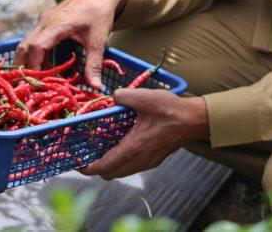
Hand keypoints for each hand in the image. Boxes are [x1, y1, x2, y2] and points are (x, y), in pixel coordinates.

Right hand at [15, 0, 126, 87]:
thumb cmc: (99, 12)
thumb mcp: (98, 39)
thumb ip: (94, 63)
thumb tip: (95, 87)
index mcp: (56, 24)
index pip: (36, 46)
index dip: (35, 66)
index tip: (39, 83)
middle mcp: (45, 22)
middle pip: (25, 46)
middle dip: (25, 67)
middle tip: (31, 86)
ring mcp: (44, 21)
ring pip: (27, 43)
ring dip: (30, 62)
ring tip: (40, 80)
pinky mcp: (46, 22)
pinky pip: (34, 40)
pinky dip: (36, 55)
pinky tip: (47, 67)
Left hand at [80, 89, 209, 179]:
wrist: (194, 120)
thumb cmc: (171, 110)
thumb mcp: (144, 97)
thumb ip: (123, 96)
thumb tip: (113, 96)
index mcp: (133, 148)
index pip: (103, 167)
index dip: (87, 168)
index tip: (77, 162)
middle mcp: (139, 160)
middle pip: (110, 174)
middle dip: (96, 167)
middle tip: (87, 153)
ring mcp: (148, 162)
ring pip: (122, 172)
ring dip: (110, 165)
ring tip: (102, 149)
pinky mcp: (155, 160)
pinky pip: (132, 167)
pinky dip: (122, 161)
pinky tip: (122, 144)